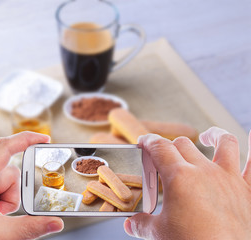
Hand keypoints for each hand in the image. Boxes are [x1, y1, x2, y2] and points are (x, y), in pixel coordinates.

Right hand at [124, 127, 250, 238]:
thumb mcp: (160, 234)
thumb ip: (142, 225)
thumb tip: (131, 225)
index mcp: (179, 178)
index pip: (159, 147)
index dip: (149, 141)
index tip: (144, 142)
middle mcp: (204, 171)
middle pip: (183, 144)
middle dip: (170, 146)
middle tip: (164, 157)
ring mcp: (230, 178)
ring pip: (224, 142)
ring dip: (214, 135)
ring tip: (208, 137)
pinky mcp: (249, 190)